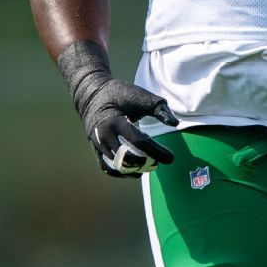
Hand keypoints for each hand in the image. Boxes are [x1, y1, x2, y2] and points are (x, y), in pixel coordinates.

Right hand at [57, 41, 178, 177]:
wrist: (92, 94)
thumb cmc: (120, 94)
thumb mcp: (141, 96)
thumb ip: (159, 109)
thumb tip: (174, 123)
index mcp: (116, 121)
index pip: (139, 142)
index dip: (157, 152)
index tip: (171, 158)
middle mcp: (105, 135)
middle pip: (127, 158)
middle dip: (146, 162)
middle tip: (158, 162)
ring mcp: (98, 144)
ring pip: (118, 166)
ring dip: (135, 169)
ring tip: (148, 165)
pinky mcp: (95, 149)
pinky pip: (108, 168)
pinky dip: (122, 172)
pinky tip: (134, 171)